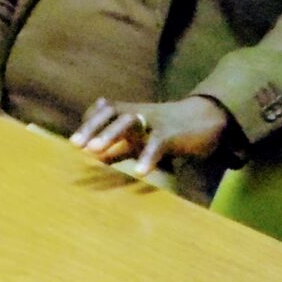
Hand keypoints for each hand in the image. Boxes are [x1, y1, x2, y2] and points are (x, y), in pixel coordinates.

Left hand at [70, 94, 229, 175]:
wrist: (206, 118)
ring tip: (94, 152)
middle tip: (76, 145)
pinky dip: (147, 157)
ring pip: (130, 121)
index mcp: (130, 111)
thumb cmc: (167, 131)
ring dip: (110, 135)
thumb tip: (93, 158)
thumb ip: (118, 147)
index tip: (75, 141)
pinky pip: (158, 143)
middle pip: (111, 111)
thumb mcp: (140, 137)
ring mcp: (155, 121)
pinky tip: (138, 172)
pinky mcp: (173, 134)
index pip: (103, 110)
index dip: (89, 122)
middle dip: (92, 127)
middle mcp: (139, 112)